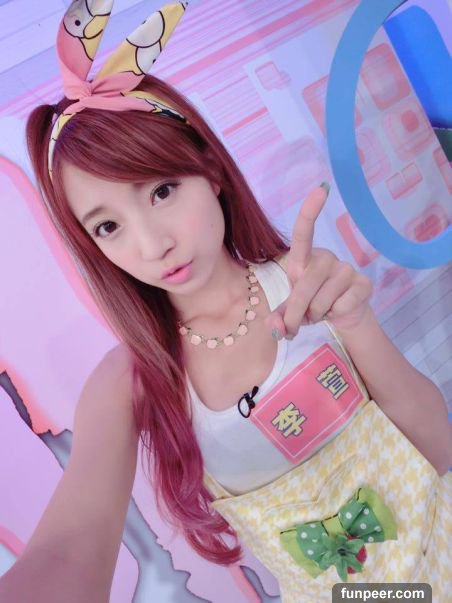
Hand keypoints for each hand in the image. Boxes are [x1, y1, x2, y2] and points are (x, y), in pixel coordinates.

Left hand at [266, 184, 373, 338]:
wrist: (343, 316)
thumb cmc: (311, 304)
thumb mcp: (290, 311)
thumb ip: (278, 318)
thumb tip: (275, 328)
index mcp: (305, 259)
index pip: (304, 232)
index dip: (310, 211)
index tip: (321, 189)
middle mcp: (327, 258)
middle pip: (306, 283)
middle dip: (296, 310)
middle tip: (294, 327)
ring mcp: (347, 269)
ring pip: (322, 299)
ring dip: (315, 315)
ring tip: (319, 313)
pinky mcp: (363, 284)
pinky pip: (341, 305)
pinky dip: (333, 316)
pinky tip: (336, 311)